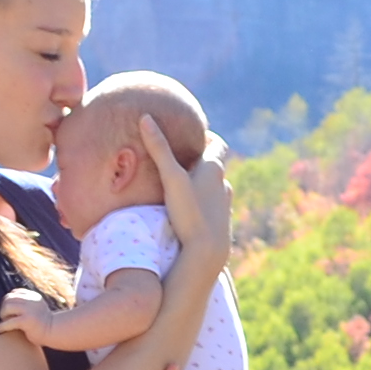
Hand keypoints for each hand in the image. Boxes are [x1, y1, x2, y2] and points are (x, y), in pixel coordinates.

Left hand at [0, 286, 64, 339]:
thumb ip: (26, 304)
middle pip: (8, 298)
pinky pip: (9, 321)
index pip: (14, 293)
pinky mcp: (27, 321)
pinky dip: (1, 326)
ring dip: (2, 315)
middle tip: (4, 317)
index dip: (8, 301)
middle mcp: (31, 300)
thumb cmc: (43, 324)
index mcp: (33, 296)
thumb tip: (7, 304)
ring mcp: (30, 310)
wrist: (55, 334)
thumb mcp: (36, 309)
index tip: (7, 310)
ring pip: (7, 307)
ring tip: (3, 322)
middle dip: (3, 308)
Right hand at [139, 128, 233, 267]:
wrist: (208, 252)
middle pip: (215, 166)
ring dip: (203, 183)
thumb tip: (146, 117)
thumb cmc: (190, 212)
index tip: (195, 134)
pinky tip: (192, 211)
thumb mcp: (171, 178)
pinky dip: (204, 203)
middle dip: (201, 161)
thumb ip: (159, 149)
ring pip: (215, 188)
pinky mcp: (221, 225)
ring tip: (185, 184)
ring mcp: (224, 206)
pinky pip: (214, 208)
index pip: (218, 145)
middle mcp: (223, 185)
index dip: (208, 137)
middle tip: (183, 158)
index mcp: (214, 170)